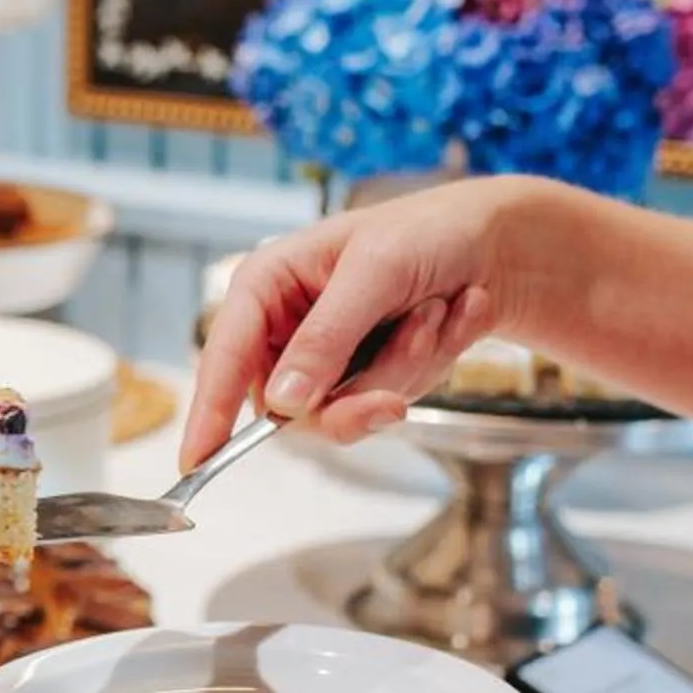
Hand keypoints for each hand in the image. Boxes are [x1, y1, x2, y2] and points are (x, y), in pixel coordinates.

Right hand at [182, 175, 573, 462]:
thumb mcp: (376, 271)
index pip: (224, 358)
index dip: (207, 413)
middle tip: (413, 352)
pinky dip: (427, 365)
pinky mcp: (364, 378)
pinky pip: (384, 406)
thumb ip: (326, 338)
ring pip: (346, 411)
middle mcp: (287, 329)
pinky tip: (448, 318)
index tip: (196, 460)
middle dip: (363, 386)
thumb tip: (282, 402)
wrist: (496, 243)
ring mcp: (326, 360)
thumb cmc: (427, 231)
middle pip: (292, 406)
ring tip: (435, 311)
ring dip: (407, 365)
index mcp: (267, 287)